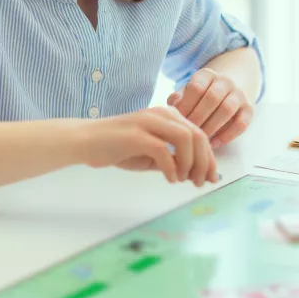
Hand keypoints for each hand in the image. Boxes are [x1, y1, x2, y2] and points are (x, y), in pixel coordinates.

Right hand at [79, 107, 217, 186]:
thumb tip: (195, 173)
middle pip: (198, 135)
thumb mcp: (151, 154)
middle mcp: (162, 114)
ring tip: (186, 180)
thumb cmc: (117, 148)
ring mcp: (149, 122)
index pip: (199, 134)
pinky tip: (170, 179)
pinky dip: (171, 168)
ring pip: (186, 138)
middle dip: (205, 162)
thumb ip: (173, 159)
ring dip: (191, 163)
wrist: (86, 141)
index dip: (210, 157)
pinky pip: (163, 150)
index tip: (212, 177)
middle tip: (202, 182)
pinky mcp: (136, 135)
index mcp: (168, 115)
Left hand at [167, 68, 253, 147]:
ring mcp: (239, 94)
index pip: (196, 87)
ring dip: (212, 126)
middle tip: (189, 132)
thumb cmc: (200, 95)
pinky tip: (214, 143)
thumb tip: (174, 109)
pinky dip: (228, 135)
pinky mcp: (249, 109)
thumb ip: (178, 99)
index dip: (186, 105)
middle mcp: (225, 81)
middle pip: (213, 97)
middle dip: (198, 117)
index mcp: (206, 74)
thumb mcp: (186, 92)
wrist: (227, 90)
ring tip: (201, 138)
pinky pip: (242, 123)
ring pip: (228, 109)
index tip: (179, 120)